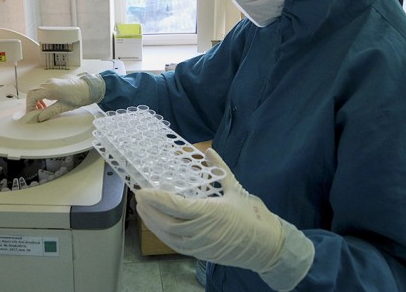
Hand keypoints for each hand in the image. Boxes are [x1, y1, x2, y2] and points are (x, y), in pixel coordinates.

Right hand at [22, 73, 104, 121]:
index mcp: (50, 89)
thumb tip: (39, 118)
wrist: (90, 87)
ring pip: (37, 90)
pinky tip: (45, 105)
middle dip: (30, 104)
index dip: (29, 107)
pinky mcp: (54, 83)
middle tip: (33, 114)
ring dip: (35, 100)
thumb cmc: (78, 96)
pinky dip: (40, 97)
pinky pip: (42, 89)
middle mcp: (48, 83)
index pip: (32, 96)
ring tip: (40, 111)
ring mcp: (51, 82)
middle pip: (32, 92)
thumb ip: (49, 112)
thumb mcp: (63, 107)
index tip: (31, 116)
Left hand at [136, 149, 313, 289]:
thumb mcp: (236, 189)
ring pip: (168, 236)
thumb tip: (210, 151)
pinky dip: (162, 234)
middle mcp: (201, 231)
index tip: (143, 190)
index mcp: (210, 212)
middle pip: (166, 222)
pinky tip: (156, 225)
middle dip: (149, 209)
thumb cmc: (253, 216)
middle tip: (139, 196)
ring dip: (152, 222)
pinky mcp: (199, 253)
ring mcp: (199, 244)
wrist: (266, 246)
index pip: (175, 206)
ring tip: (143, 210)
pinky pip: (175, 245)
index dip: (156, 198)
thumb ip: (220, 169)